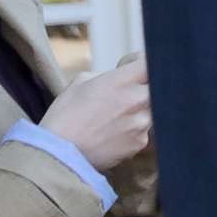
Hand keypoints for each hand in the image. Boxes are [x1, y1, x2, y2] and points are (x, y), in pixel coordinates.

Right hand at [40, 55, 151, 171]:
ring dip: (140, 110)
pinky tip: (113, 134)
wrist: (58, 154)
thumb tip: (122, 76)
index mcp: (120, 81)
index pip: (150, 63)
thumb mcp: (81, 82)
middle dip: (146, 87)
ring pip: (153, 110)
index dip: (145, 63)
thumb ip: (108, 76)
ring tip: (115, 118)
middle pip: (158, 87)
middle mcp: (136, 100)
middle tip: (130, 93)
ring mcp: (141, 123)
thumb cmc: (64, 116)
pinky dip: (133, 130)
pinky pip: (145, 131)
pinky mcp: (140, 142)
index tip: (138, 67)